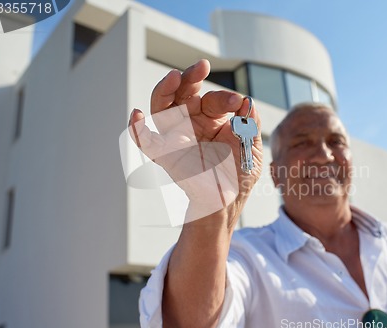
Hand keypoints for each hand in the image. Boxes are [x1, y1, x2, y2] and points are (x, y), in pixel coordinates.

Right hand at [128, 59, 262, 222]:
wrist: (227, 202)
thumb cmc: (239, 175)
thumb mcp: (250, 145)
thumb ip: (249, 122)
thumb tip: (246, 101)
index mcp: (210, 120)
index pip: (212, 100)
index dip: (224, 98)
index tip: (238, 102)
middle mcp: (190, 125)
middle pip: (182, 94)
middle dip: (189, 78)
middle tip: (201, 66)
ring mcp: (175, 138)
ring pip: (161, 108)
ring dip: (164, 91)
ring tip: (174, 77)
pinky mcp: (165, 155)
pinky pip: (145, 141)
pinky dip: (137, 130)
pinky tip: (136, 116)